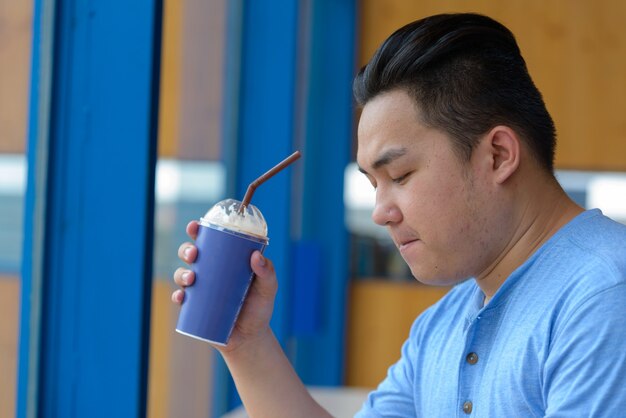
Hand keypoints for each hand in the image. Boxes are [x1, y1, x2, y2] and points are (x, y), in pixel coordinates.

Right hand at [172, 220, 277, 352]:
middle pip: (191, 255)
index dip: (198, 231)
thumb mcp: (268, 289)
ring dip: (181, 273)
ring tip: (192, 278)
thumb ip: (267, 273)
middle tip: (194, 253)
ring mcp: (200, 290)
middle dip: (186, 250)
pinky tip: (181, 296)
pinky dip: (177, 296)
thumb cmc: (259, 309)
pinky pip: (180, 299)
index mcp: (225, 261)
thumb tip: (256, 256)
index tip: (195, 226)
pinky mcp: (194, 309)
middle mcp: (209, 272)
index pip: (209, 241)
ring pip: (182, 275)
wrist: (250, 339)